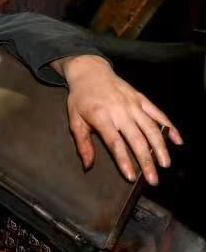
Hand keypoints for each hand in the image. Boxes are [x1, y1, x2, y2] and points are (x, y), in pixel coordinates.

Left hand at [53, 55, 183, 184]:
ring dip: (160, 147)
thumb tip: (88, 165)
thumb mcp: (75, 120)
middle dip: (146, 161)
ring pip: (151, 128)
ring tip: (165, 164)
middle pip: (137, 139)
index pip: (115, 143)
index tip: (131, 177)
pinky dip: (169, 127)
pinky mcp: (141, 99)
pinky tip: (178, 140)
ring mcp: (133, 104)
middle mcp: (120, 111)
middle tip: (153, 180)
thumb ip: (82, 143)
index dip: (124, 161)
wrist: (90, 71)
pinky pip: (158, 113)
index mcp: (101, 116)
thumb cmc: (80, 99)